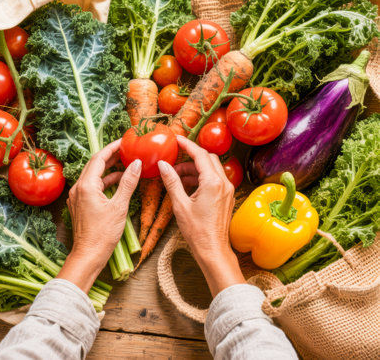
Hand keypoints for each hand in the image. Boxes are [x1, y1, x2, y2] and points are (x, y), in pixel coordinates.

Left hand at [57, 139, 140, 291]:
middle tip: (126, 150)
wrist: (88, 255)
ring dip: (109, 169)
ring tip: (125, 163)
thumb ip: (128, 183)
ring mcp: (77, 196)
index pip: (99, 158)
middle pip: (95, 165)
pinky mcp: (80, 203)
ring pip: (94, 175)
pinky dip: (105, 181)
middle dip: (111, 156)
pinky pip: (92, 185)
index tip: (124, 141)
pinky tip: (118, 181)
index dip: (112, 147)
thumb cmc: (103, 234)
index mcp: (86, 186)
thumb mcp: (119, 206)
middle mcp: (78, 188)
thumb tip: (136, 164)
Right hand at [158, 136, 244, 296]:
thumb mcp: (180, 205)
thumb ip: (172, 182)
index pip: (200, 155)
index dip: (187, 145)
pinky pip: (214, 179)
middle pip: (208, 159)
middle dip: (191, 156)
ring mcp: (227, 190)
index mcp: (213, 183)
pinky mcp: (226, 197)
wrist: (213, 250)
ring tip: (176, 175)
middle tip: (175, 158)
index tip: (176, 139)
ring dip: (194, 168)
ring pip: (211, 169)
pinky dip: (200, 177)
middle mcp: (224, 183)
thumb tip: (163, 165)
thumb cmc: (197, 231)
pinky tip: (187, 185)